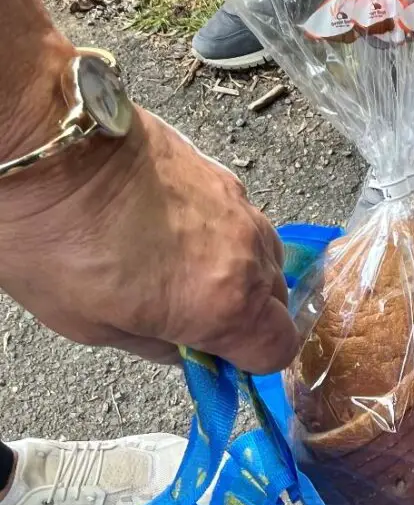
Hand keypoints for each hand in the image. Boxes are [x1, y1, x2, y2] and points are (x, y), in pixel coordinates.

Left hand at [0, 92, 298, 372]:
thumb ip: (157, 347)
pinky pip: (240, 219)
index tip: (218, 356)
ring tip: (182, 266)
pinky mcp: (222, 174)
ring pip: (263, 258)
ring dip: (237, 272)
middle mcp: (249, 257)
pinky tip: (173, 228)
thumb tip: (182, 348)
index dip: (249, 359)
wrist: (44, 145)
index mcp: (226, 307)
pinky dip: (218, 233)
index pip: (279, 350)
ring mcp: (241, 209)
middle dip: (245, 315)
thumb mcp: (91, 326)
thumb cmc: (55, 236)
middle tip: (192, 314)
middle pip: (279, 303)